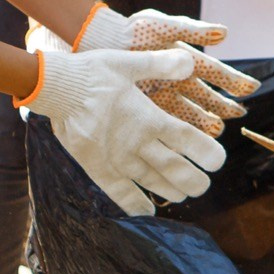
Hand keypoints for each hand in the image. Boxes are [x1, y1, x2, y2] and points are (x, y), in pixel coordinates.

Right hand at [19, 48, 227, 215]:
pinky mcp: (98, 168)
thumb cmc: (93, 72)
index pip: (186, 139)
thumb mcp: (129, 62)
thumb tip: (190, 60)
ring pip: (152, 182)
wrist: (55, 88)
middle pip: (174, 168)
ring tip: (183, 196)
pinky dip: (135, 205)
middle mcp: (137, 142)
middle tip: (204, 185)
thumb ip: (161, 64)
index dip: (206, 153)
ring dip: (171, 191)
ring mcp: (117, 158)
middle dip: (194, 180)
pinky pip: (120, 192)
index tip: (217, 161)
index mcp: (148, 117)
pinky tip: (147, 212)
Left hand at [74, 5, 259, 134]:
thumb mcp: (161, 26)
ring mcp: (162, 98)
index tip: (249, 88)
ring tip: (216, 132)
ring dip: (203, 124)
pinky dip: (176, 134)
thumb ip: (191, 29)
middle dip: (222, 106)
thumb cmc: (131, 31)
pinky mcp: (145, 110)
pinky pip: (165, 125)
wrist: (95, 43)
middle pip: (206, 97)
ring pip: (189, 114)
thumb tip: (224, 33)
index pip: (214, 72)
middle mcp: (177, 81)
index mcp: (183, 60)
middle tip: (237, 114)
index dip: (232, 80)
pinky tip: (186, 144)